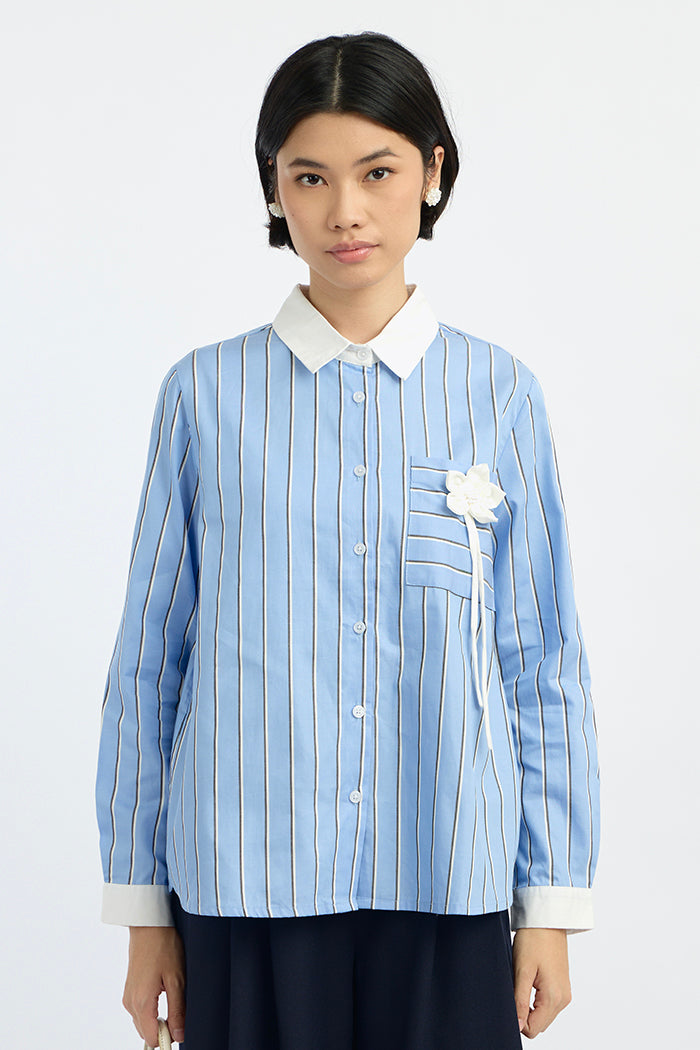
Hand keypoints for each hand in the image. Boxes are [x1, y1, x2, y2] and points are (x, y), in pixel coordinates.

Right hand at [123, 926, 185, 1046]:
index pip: (150, 1038)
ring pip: (142, 1022)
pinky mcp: (129, 989)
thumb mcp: (177, 979)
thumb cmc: (163, 946)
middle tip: (178, 1013)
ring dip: (156, 1020)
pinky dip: (150, 1011)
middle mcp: (130, 1002)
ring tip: (172, 999)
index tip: (179, 1031)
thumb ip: (177, 1010)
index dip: (166, 1038)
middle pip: (145, 1033)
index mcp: (141, 1002)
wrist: (148, 925)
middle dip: (162, 1030)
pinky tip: (162, 994)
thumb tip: (179, 1034)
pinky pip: (139, 1011)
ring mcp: (128, 995)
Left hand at [512, 928, 570, 1037]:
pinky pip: (548, 1005)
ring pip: (544, 1016)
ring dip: (530, 1008)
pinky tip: (530, 983)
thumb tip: (517, 1025)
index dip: (517, 1020)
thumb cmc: (534, 940)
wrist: (547, 921)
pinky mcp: (562, 987)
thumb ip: (519, 1000)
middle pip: (539, 1025)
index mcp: (554, 997)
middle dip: (524, 1015)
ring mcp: (564, 993)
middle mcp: (563, 999)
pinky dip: (537, 1001)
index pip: (533, 1029)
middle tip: (514, 991)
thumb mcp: (522, 970)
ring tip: (522, 984)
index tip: (510, 1000)